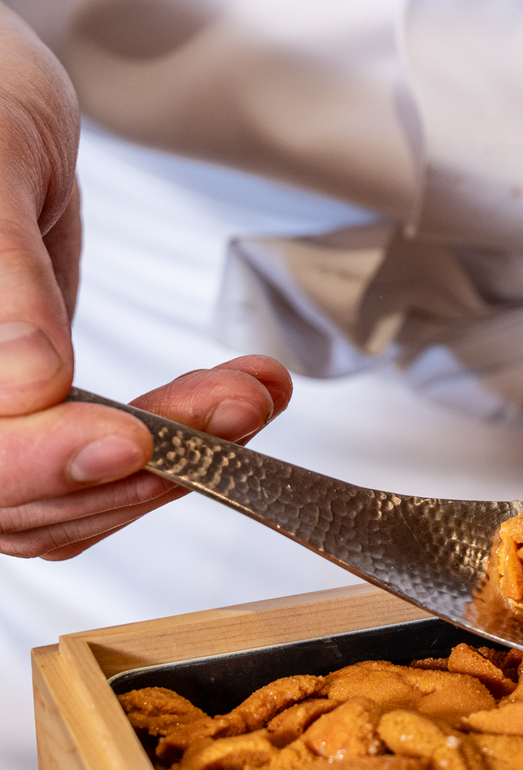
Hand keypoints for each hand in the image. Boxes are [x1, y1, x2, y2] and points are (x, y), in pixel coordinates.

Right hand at [0, 3, 292, 559]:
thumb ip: (1, 277)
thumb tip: (26, 382)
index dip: (44, 460)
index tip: (132, 442)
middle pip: (26, 492)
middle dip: (145, 458)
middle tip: (236, 404)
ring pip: (72, 492)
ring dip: (179, 456)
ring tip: (251, 393)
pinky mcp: (34, 410)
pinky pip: (97, 462)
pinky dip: (175, 443)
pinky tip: (233, 398)